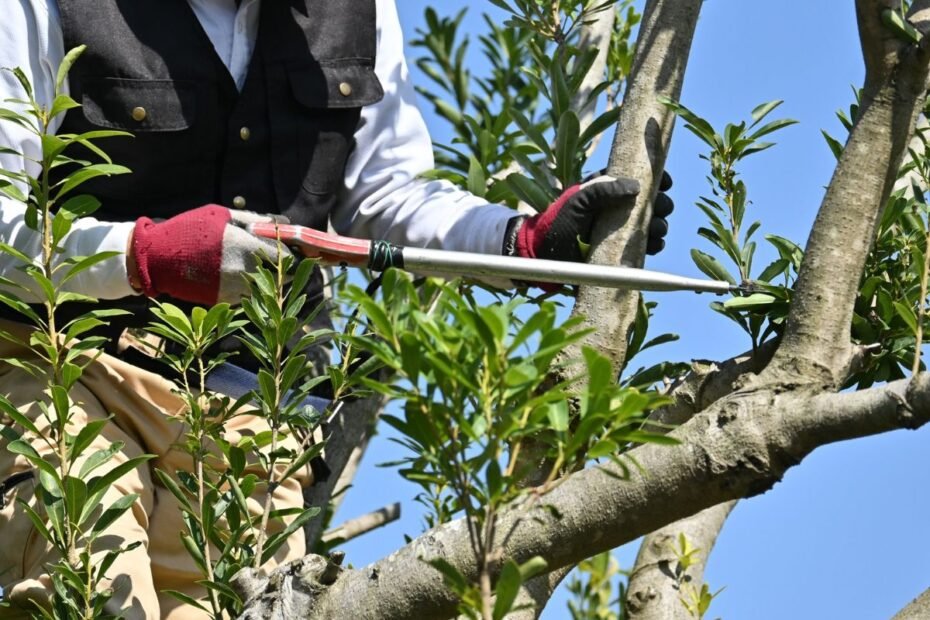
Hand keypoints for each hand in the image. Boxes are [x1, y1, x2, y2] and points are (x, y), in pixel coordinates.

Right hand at [130, 205, 290, 304]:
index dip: (293, 256)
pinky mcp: (224, 300)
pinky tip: (237, 277)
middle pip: (279, 277)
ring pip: (264, 290)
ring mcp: (234, 289)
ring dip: (265, 282)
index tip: (293, 252)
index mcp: (246, 246)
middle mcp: (244, 270)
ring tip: (254, 268)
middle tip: (276, 261)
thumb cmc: (189, 229)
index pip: (286, 258)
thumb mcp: (221, 216)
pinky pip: (246, 296)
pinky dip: (248, 289)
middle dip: (282, 270)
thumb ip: (253, 219)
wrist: (156, 258)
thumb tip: (279, 222)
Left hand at [507, 172, 673, 262]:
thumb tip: (637, 186)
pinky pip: (647, 245)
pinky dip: (655, 244)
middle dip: (662, 206)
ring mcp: (621, 229)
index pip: (640, 178)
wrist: (546, 255)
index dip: (657, 180)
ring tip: (656, 231)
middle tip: (659, 211)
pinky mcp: (622, 250)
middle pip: (652, 202)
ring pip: (653, 224)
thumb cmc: (558, 222)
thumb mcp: (578, 200)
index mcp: (608, 189)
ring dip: (660, 226)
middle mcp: (618, 207)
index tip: (665, 184)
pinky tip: (654, 245)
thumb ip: (603, 189)